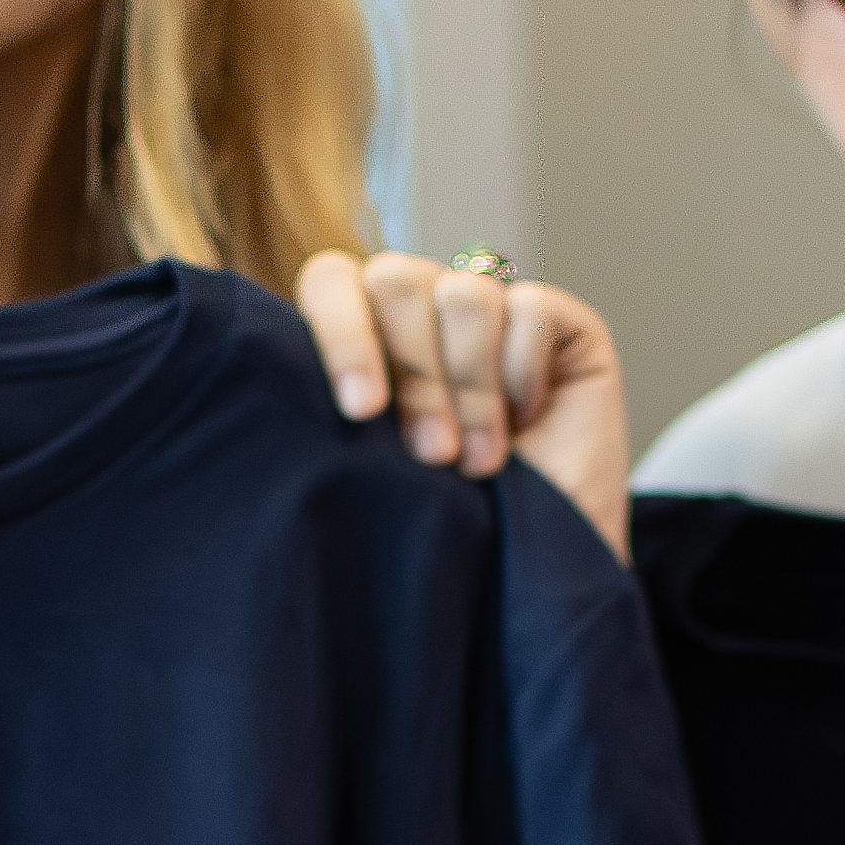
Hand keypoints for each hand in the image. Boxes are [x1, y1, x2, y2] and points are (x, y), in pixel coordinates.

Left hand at [296, 249, 635, 546]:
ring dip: (470, 387)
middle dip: (413, 374)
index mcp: (367, 330)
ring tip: (480, 459)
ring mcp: (493, 305)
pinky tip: (528, 418)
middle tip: (432, 452)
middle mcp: (425, 307)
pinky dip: (523, 370)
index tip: (359, 410)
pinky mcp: (558, 318)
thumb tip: (285, 387)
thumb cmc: (448, 518)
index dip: (341, 334)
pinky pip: (530, 308)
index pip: (333, 280)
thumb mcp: (375, 468)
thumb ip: (341, 413)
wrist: (536, 565)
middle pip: (396, 280)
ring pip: (464, 294)